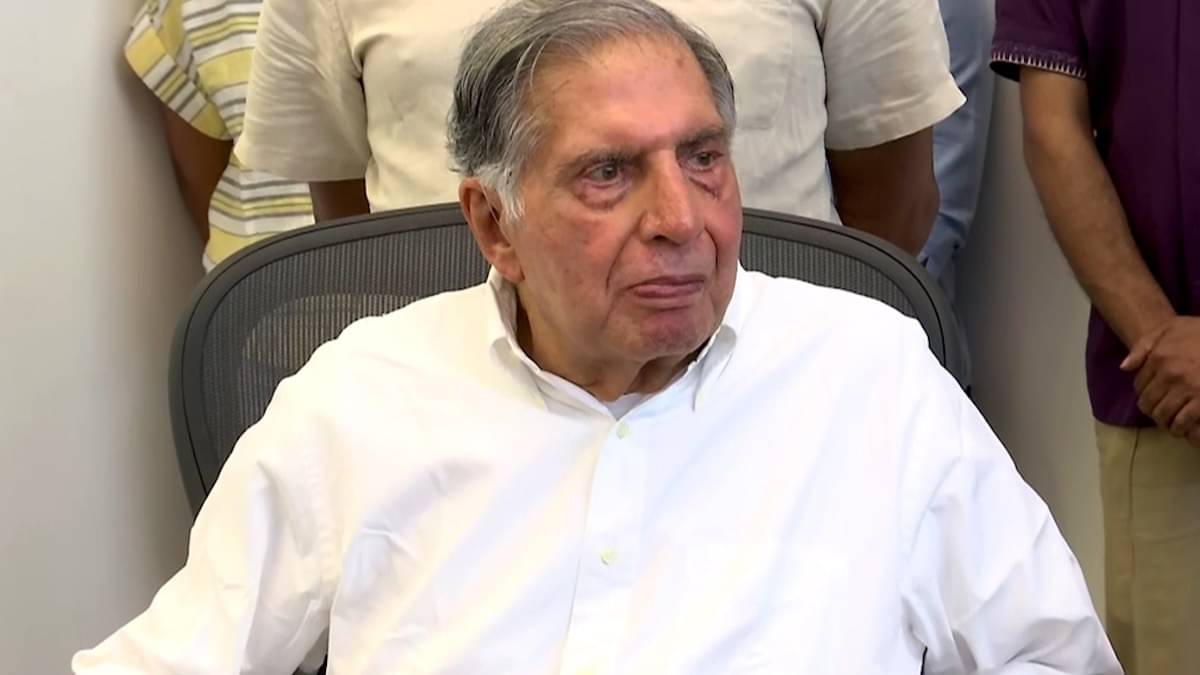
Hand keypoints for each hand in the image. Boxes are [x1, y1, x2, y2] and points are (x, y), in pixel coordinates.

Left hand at [1121, 316, 1199, 446]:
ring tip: (1169, 423)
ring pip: (1163, 414)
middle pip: (1148, 402)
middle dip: (1151, 410)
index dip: (1143, 392)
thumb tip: (1125, 367)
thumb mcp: (1171, 328)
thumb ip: (1144, 346)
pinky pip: (1183, 421)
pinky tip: (1182, 428)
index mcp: (1159, 357)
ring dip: (1163, 422)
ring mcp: (1188, 388)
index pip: (1139, 385)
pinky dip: (1179, 428)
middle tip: (1159, 413)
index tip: (1152, 396)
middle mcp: (1170, 373)